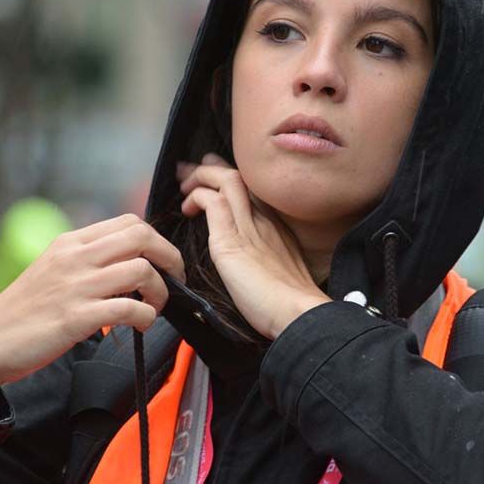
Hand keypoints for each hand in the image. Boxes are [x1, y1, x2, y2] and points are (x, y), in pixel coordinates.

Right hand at [0, 213, 185, 412]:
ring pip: (142, 270)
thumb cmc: (23, 311)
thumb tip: (129, 261)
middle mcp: (74, 258)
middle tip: (173, 281)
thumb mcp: (52, 269)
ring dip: (160, 292)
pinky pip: (130, 308)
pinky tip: (140, 325)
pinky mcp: (76, 318)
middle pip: (142, 236)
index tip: (163, 263)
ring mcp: (75, 287)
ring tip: (153, 307)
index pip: (129, 222)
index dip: (157, 241)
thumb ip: (86, 260)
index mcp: (70, 242)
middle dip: (169, 258)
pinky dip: (146, 317)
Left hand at [177, 153, 331, 339]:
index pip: (252, 192)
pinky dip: (197, 196)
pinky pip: (213, 202)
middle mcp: (266, 220)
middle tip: (191, 172)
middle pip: (240, 177)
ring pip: (226, 180)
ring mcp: (250, 227)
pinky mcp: (231, 241)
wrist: (298, 313)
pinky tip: (188, 208)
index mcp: (277, 229)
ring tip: (185, 184)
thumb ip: (266, 264)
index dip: (231, 180)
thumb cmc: (290, 306)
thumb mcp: (281, 275)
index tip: (214, 181)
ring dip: (202, 176)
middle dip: (212, 169)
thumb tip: (250, 269)